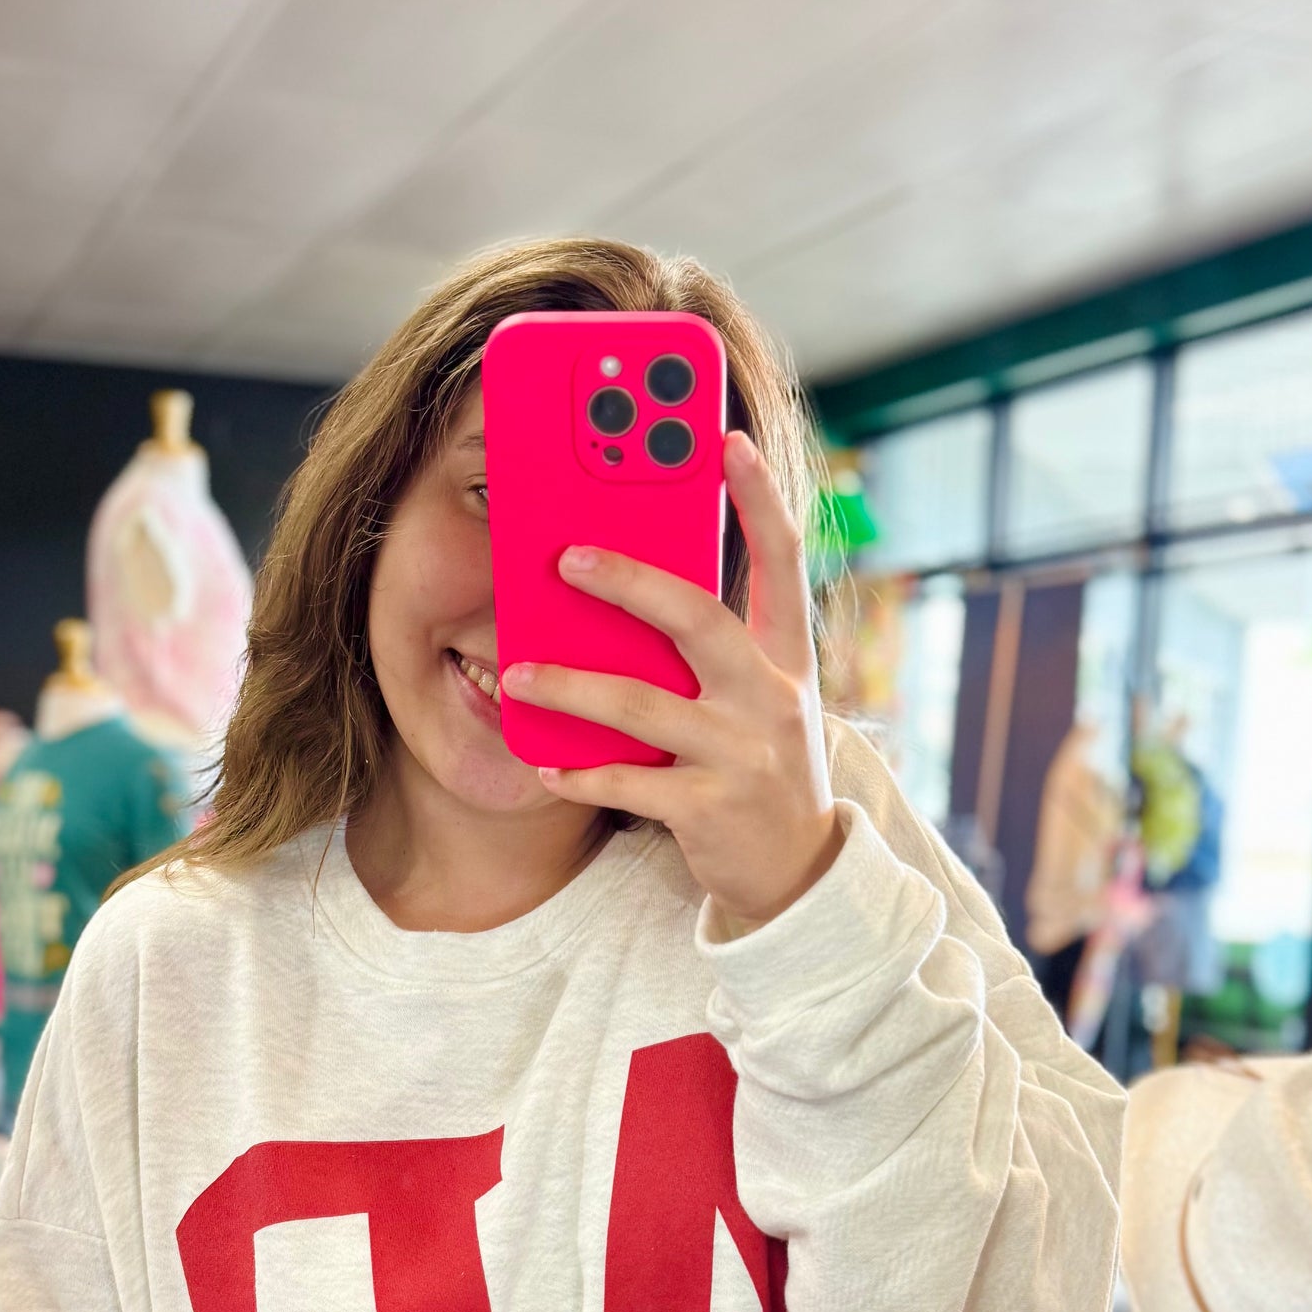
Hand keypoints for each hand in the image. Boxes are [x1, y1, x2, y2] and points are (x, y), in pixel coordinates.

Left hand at [503, 430, 839, 929]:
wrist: (795, 872)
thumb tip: (631, 585)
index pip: (782, 562)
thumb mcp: (757, 696)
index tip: (727, 438)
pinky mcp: (711, 809)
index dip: (759, 498)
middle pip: (697, 619)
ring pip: (644, 705)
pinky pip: (630, 782)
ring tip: (516, 672)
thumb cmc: (757, 764)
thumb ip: (711, 647)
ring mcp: (744, 754)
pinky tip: (543, 759)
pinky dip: (581, 770)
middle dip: (630, 581)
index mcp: (785, 658)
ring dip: (572, 685)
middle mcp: (772, 697)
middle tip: (566, 557)